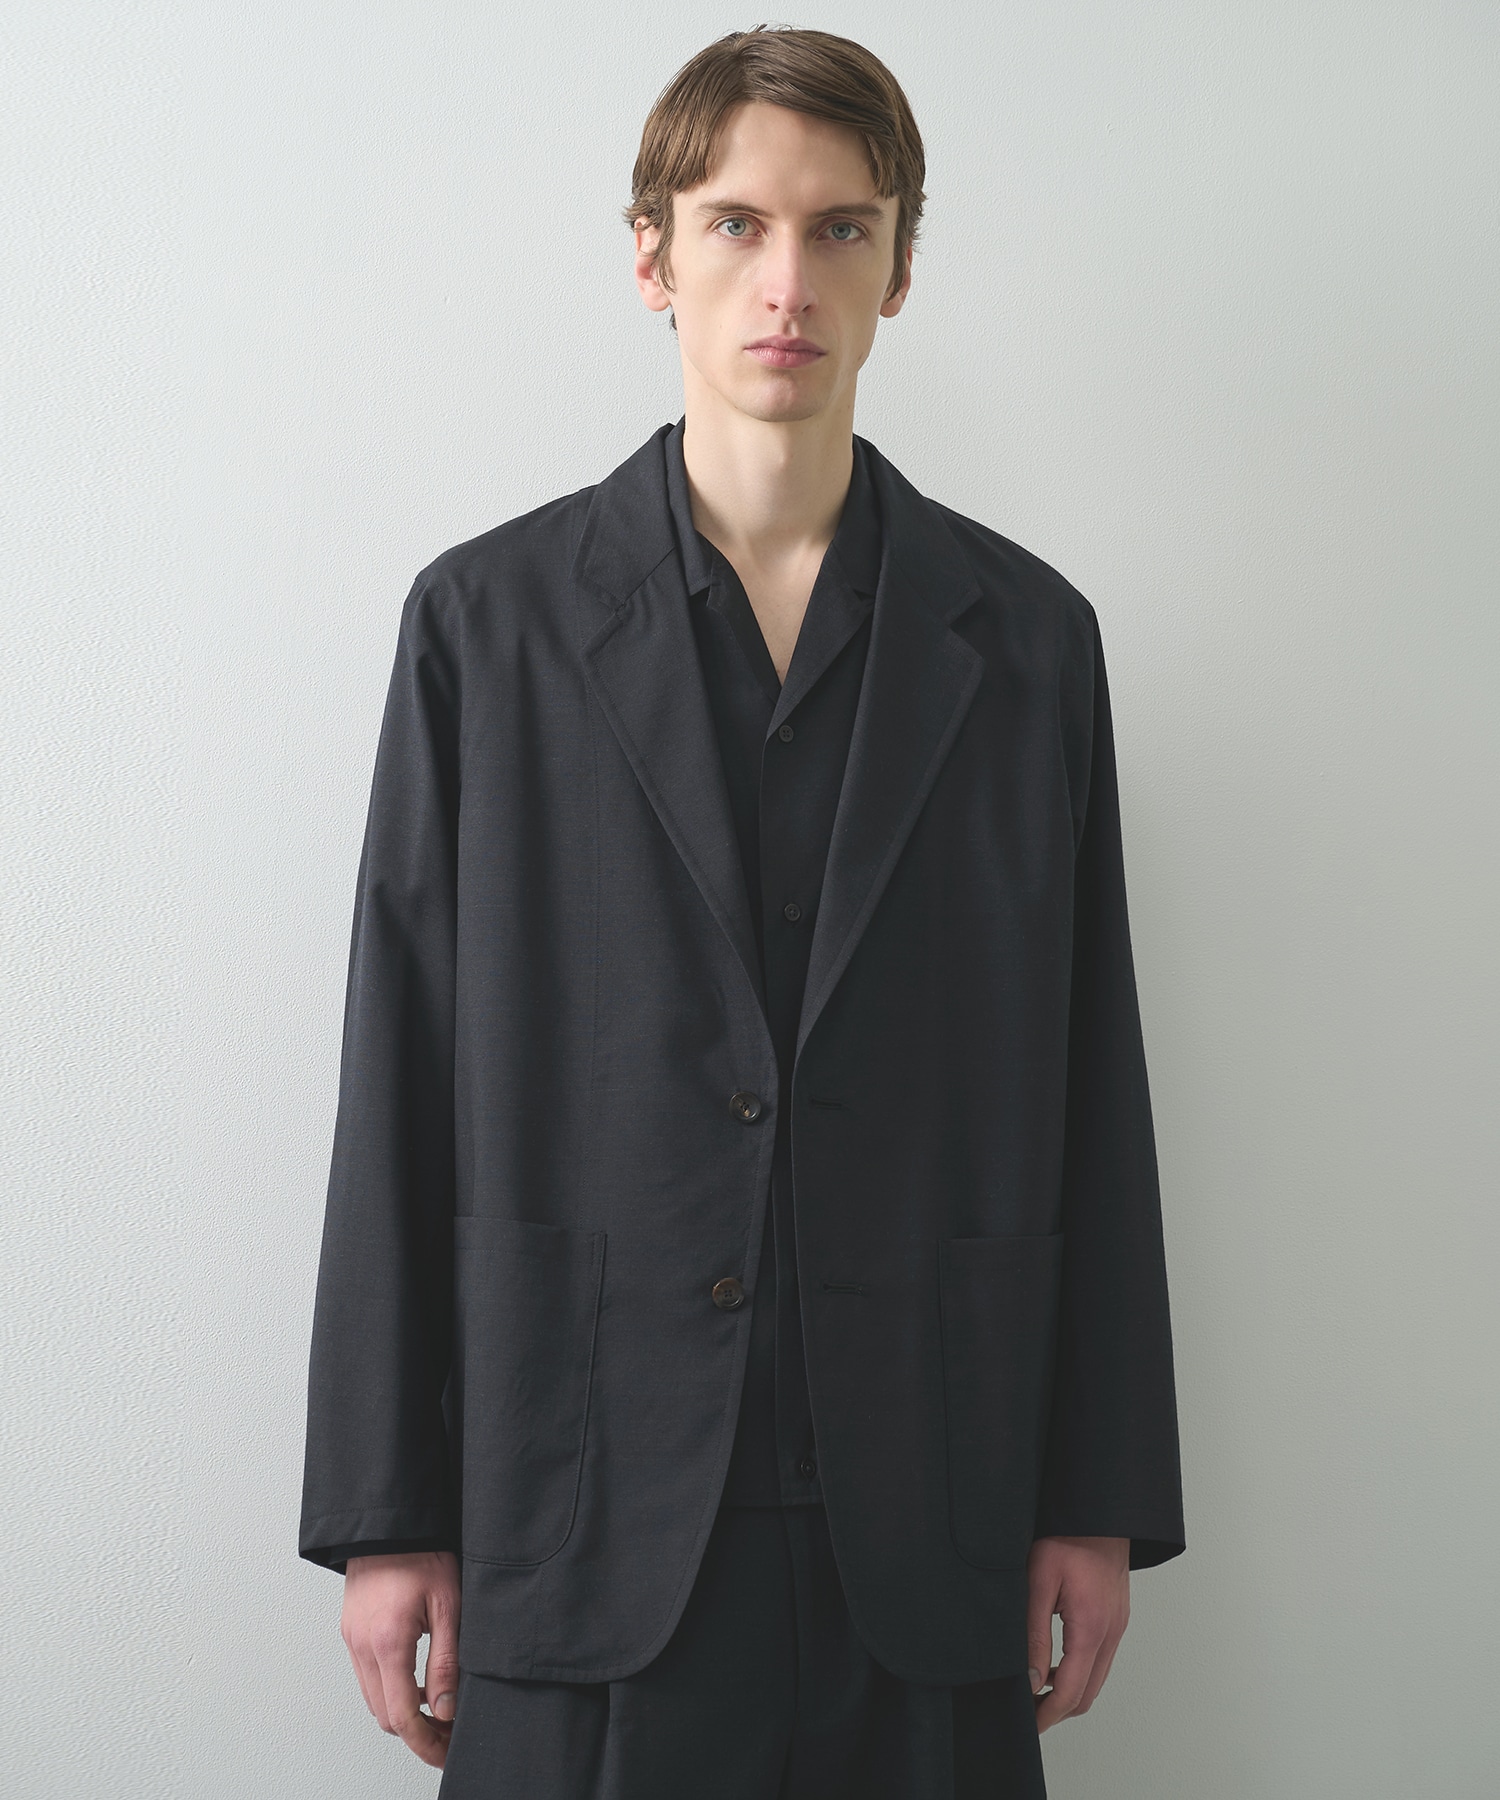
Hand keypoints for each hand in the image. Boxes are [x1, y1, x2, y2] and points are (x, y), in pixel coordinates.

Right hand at [341, 1550, 461, 1768]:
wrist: (391, 1522)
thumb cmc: (423, 1554)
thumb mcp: (448, 1605)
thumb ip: (446, 1661)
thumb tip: (446, 1708)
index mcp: (388, 1641)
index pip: (401, 1716)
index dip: (425, 1742)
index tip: (446, 1752)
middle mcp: (362, 1645)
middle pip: (384, 1715)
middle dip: (416, 1733)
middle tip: (449, 1733)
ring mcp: (352, 1639)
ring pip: (373, 1698)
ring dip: (401, 1711)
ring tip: (437, 1708)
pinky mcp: (350, 1631)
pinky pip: (366, 1675)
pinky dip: (389, 1688)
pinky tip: (416, 1680)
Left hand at [1025, 1535, 1129, 1731]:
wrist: (1100, 1509)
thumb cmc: (1066, 1537)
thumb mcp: (1039, 1582)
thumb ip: (1034, 1634)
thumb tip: (1031, 1679)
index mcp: (1092, 1628)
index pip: (1071, 1692)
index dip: (1047, 1715)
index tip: (1028, 1725)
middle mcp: (1111, 1631)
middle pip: (1088, 1694)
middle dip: (1058, 1709)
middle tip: (1028, 1711)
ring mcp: (1118, 1624)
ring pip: (1097, 1677)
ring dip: (1070, 1690)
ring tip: (1036, 1688)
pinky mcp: (1117, 1615)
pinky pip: (1102, 1656)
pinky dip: (1080, 1669)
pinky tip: (1055, 1660)